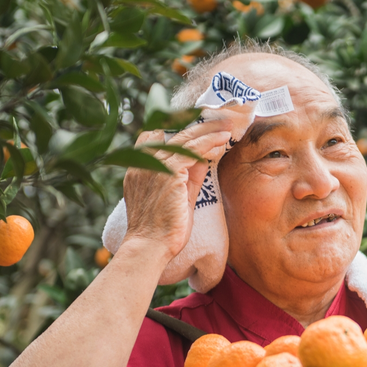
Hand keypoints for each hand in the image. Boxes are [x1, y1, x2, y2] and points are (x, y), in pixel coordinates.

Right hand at [122, 121, 231, 263]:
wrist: (150, 248)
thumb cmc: (163, 230)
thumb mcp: (178, 197)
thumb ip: (189, 177)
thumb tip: (205, 159)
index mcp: (139, 169)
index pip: (153, 136)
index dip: (177, 129)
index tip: (199, 126)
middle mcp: (143, 163)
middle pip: (172, 133)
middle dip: (197, 125)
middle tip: (220, 119)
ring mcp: (154, 166)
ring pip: (184, 139)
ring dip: (208, 130)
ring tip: (228, 125)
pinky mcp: (169, 173)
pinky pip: (192, 150)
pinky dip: (209, 142)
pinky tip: (223, 139)